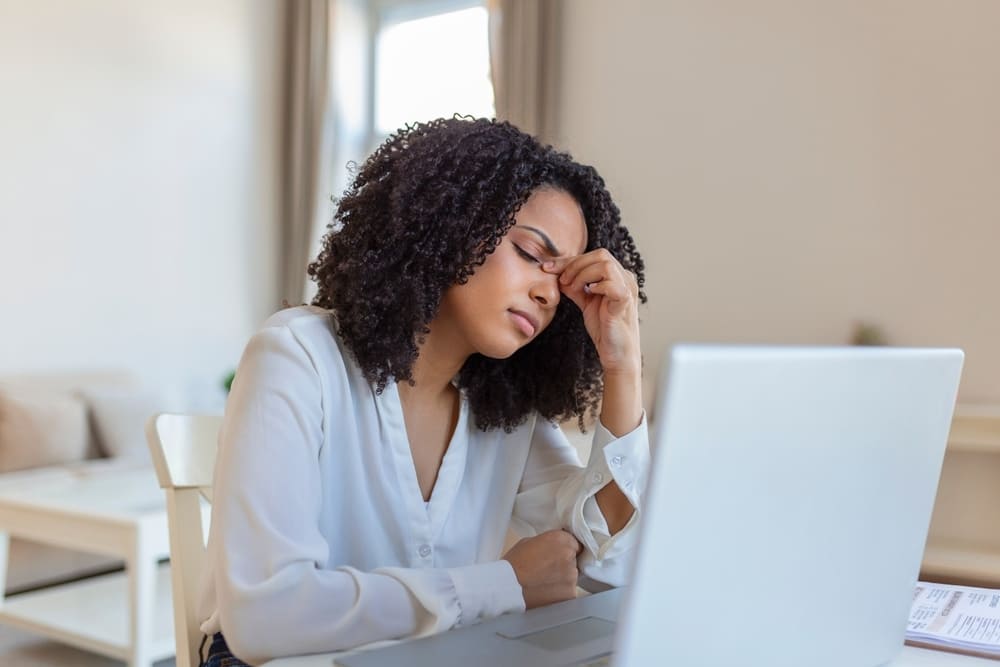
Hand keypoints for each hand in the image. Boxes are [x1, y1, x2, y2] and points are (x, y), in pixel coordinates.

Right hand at [502, 529, 582, 608]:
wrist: (508, 588)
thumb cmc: (513, 565)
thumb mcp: (528, 542)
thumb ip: (546, 543)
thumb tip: (552, 548)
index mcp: (560, 539)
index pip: (573, 542)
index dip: (564, 549)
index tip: (557, 555)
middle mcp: (569, 556)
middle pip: (573, 559)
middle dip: (563, 564)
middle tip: (547, 570)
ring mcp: (572, 576)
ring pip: (572, 577)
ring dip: (562, 579)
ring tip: (544, 583)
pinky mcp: (570, 594)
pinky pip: (569, 592)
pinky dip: (560, 593)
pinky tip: (546, 593)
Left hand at [543, 250, 640, 375]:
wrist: (616, 353)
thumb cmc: (604, 328)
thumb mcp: (586, 302)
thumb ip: (575, 287)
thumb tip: (556, 273)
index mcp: (617, 275)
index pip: (593, 257)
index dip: (569, 260)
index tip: (547, 267)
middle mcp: (625, 277)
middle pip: (600, 254)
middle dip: (575, 264)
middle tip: (562, 281)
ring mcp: (628, 287)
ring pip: (605, 265)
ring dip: (583, 274)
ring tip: (573, 288)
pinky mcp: (625, 300)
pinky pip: (611, 283)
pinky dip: (596, 286)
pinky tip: (589, 294)